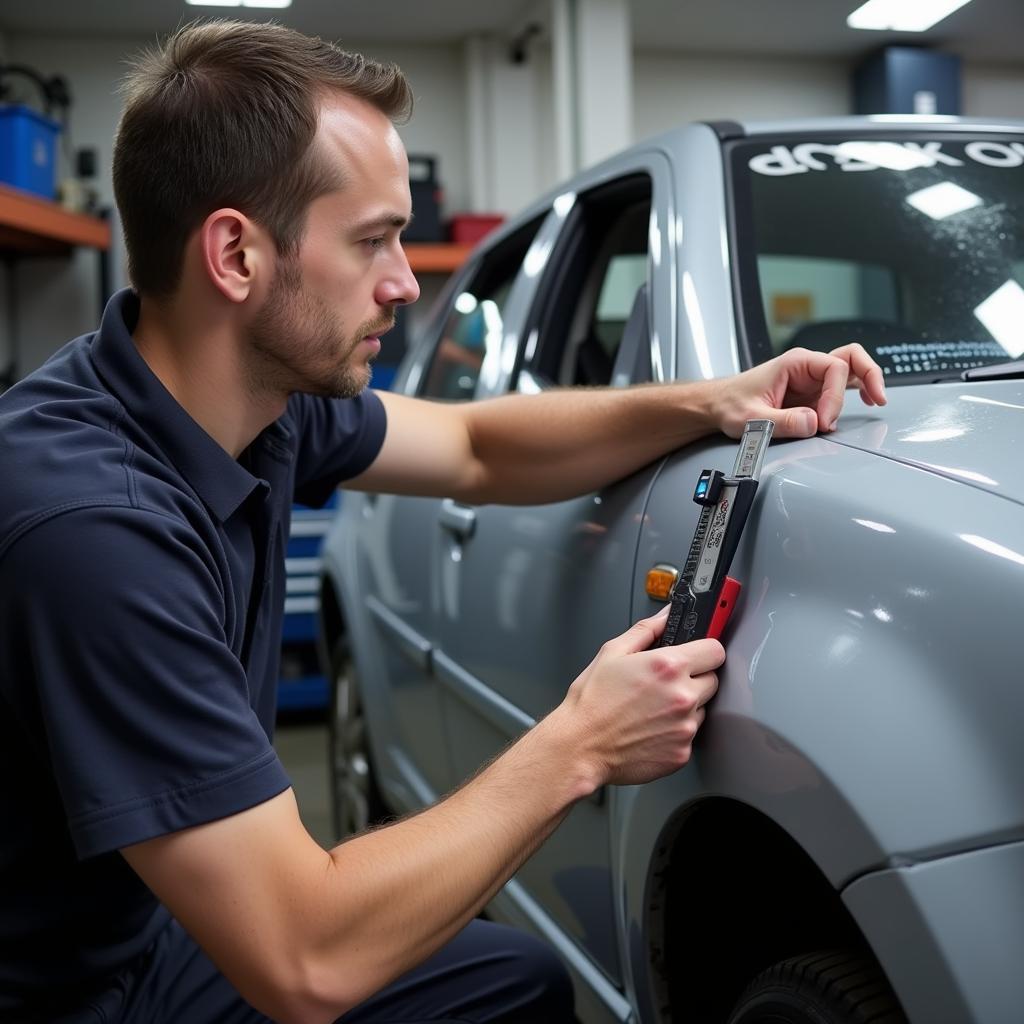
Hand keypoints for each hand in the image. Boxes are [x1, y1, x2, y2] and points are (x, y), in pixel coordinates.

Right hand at [559, 607, 723, 787]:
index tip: (696, 655)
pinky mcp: (682, 752)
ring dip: (686, 706)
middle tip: (665, 684)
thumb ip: (646, 630)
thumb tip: (666, 616)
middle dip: (695, 678)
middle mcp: (683, 696)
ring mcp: (685, 727)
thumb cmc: (592, 702)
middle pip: (712, 679)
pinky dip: (676, 731)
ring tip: (653, 708)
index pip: (715, 651)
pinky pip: (690, 735)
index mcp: (668, 667)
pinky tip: (651, 728)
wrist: (581, 746)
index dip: (704, 651)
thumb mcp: (612, 653)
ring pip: (702, 708)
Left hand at [712, 343, 886, 438]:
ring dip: (866, 382)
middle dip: (868, 375)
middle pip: (851, 358)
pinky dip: (856, 391)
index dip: (835, 397)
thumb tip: (812, 423)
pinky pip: (841, 386)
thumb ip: (783, 421)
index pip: (834, 369)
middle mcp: (806, 366)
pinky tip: (865, 401)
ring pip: (851, 370)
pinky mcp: (811, 393)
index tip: (824, 422)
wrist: (718, 405)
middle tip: (877, 398)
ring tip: (875, 401)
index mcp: (795, 363)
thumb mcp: (752, 418)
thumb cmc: (730, 404)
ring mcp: (811, 379)